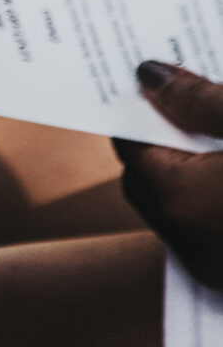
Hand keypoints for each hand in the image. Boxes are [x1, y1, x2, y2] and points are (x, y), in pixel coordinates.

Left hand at [115, 62, 222, 288]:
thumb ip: (199, 100)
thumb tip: (148, 75)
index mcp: (185, 200)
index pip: (132, 146)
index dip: (141, 111)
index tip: (152, 84)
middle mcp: (192, 246)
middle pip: (147, 179)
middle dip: (161, 142)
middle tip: (183, 103)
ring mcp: (216, 271)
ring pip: (175, 208)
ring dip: (187, 174)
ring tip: (212, 134)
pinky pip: (203, 231)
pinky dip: (208, 202)